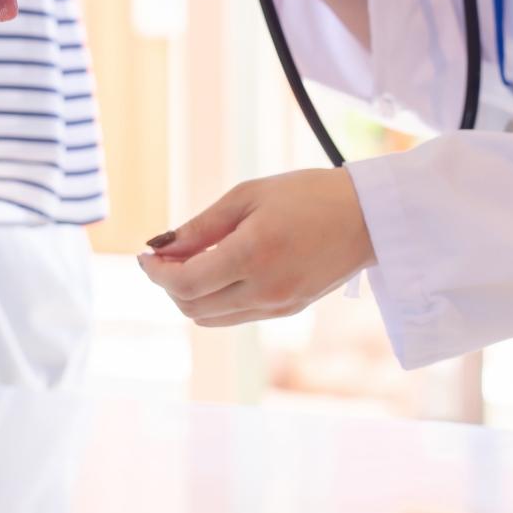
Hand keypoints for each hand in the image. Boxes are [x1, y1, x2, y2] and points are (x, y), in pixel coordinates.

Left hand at [136, 168, 376, 326]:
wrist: (368, 217)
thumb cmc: (308, 194)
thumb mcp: (249, 195)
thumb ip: (202, 226)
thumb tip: (162, 247)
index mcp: (252, 255)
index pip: (184, 284)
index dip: (155, 272)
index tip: (144, 254)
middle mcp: (264, 290)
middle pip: (191, 307)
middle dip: (168, 284)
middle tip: (162, 257)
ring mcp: (277, 306)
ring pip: (210, 319)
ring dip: (189, 296)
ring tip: (187, 263)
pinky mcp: (287, 310)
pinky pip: (235, 316)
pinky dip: (215, 300)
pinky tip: (217, 272)